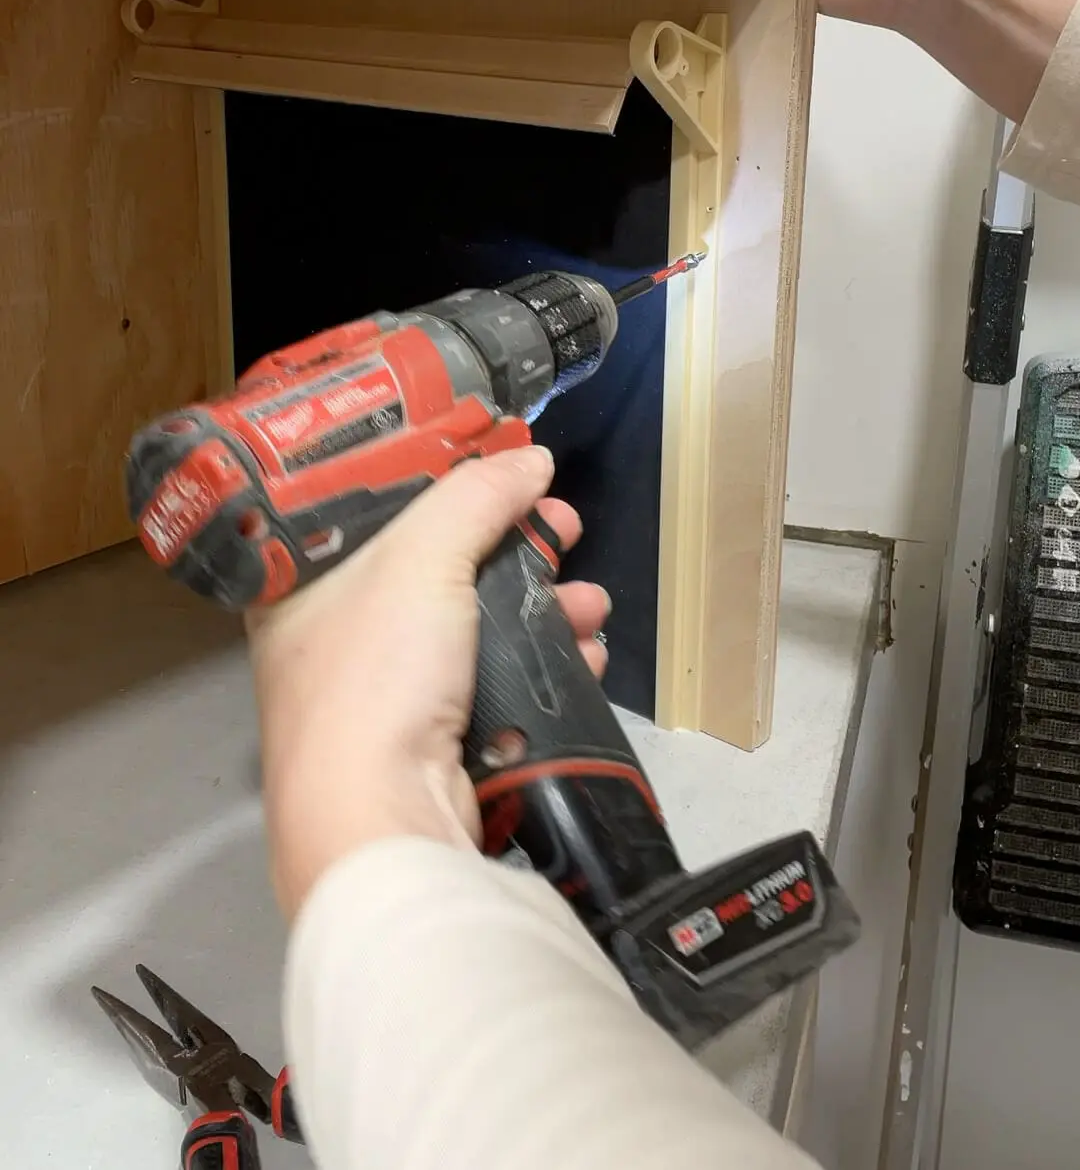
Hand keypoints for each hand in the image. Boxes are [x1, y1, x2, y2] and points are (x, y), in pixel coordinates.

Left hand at [246, 446, 609, 918]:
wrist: (382, 818)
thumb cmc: (377, 670)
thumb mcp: (423, 557)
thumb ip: (478, 496)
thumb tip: (532, 459)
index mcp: (304, 585)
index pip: (373, 511)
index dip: (441, 484)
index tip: (499, 472)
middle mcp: (337, 637)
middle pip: (441, 567)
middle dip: (516, 547)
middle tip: (565, 527)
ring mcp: (388, 696)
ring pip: (479, 628)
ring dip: (546, 608)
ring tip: (590, 604)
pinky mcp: (436, 743)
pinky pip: (498, 683)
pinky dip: (544, 664)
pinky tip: (587, 655)